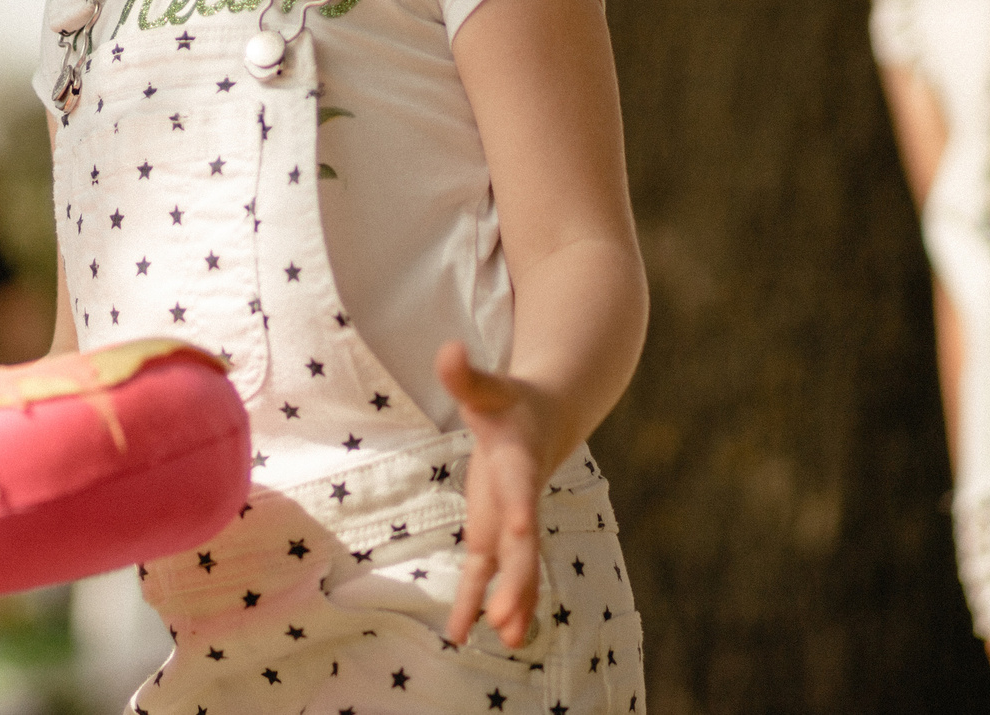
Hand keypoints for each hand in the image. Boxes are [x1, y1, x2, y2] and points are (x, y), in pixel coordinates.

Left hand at [437, 342, 558, 649]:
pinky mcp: (492, 533)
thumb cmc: (510, 402)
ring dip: (511, 602)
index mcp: (520, 465)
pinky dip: (476, 600)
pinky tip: (461, 633)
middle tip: (510, 618)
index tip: (522, 534)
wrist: (542, 420)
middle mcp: (520, 501)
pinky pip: (486, 573)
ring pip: (513, 570)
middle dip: (519, 582)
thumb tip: (448, 350)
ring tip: (505, 639)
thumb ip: (466, 375)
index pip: (523, 492)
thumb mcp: (487, 387)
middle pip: (523, 547)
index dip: (522, 512)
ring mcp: (509, 522)